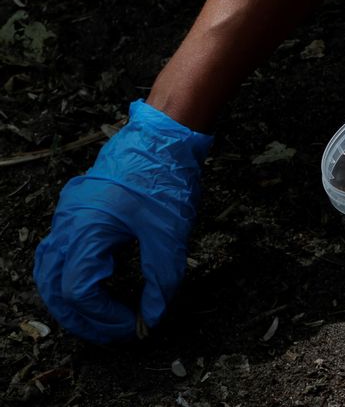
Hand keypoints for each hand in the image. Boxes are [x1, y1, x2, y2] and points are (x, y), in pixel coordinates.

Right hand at [33, 100, 212, 342]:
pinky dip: (68, 274)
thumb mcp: (170, 234)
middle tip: (112, 333)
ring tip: (97, 316)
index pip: (80, 291)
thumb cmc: (165, 178)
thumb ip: (161, 278)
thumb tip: (153, 316)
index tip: (135, 325)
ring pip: (50, 267)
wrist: (163, 136)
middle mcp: (68, 223)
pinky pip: (59, 249)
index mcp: (87, 230)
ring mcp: (68, 214)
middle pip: (55, 285)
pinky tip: (92, 284)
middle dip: (81, 316)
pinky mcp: (77, 208)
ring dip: (68, 298)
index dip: (105, 316)